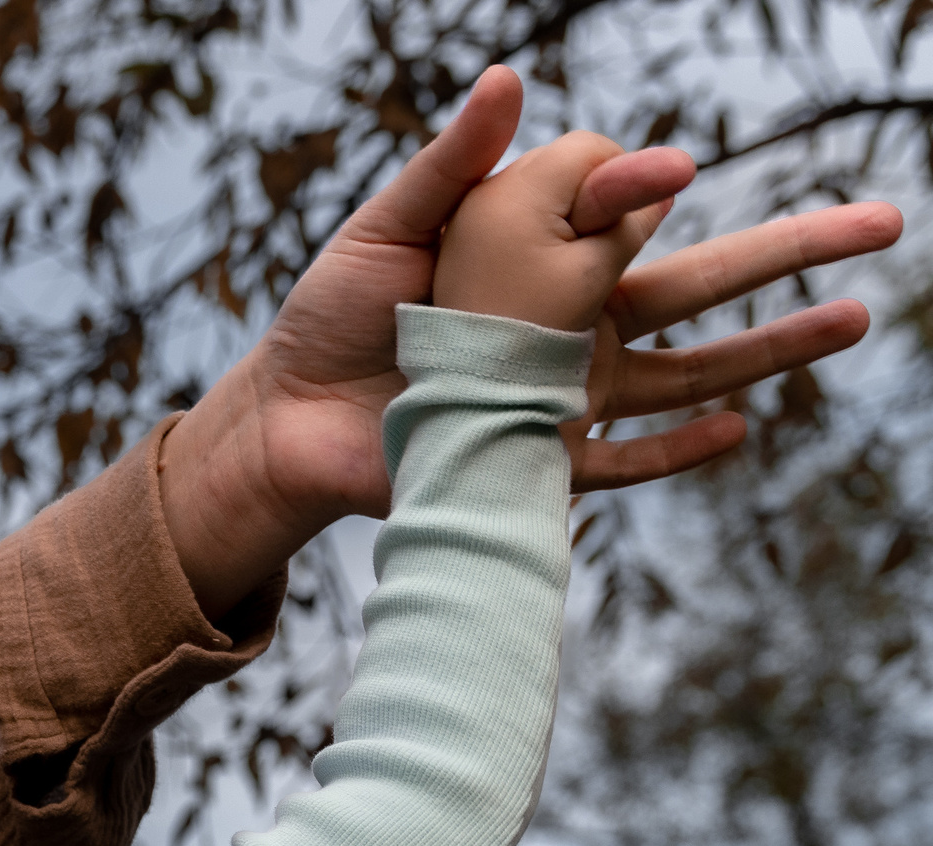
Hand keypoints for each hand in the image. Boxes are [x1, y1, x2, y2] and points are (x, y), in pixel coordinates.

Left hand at [162, 65, 902, 613]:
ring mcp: (562, 391)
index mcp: (543, 259)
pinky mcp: (532, 457)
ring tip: (853, 319)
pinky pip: (620, 460)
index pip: (627, 208)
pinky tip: (745, 430)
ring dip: (771, 350)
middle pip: (701, 282)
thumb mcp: (386, 227)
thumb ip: (454, 166)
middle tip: (882, 223)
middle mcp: (571, 323)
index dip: (641, 184)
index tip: (650, 174)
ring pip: (688, 371)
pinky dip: (679, 452)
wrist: (283, 420)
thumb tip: (510, 75)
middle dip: (792, 249)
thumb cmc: (330, 316)